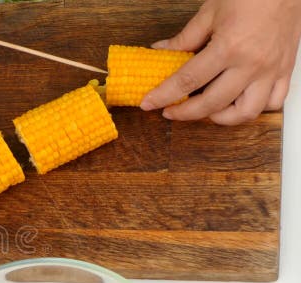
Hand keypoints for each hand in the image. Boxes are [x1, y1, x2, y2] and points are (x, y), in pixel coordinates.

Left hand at [140, 0, 300, 124]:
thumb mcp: (210, 12)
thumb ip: (185, 38)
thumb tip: (161, 50)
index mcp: (229, 48)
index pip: (188, 81)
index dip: (164, 95)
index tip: (148, 104)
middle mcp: (251, 64)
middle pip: (212, 104)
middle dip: (185, 113)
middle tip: (170, 111)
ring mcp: (271, 70)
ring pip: (246, 113)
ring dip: (221, 118)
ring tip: (205, 111)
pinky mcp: (285, 71)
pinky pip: (272, 103)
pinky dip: (253, 109)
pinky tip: (236, 102)